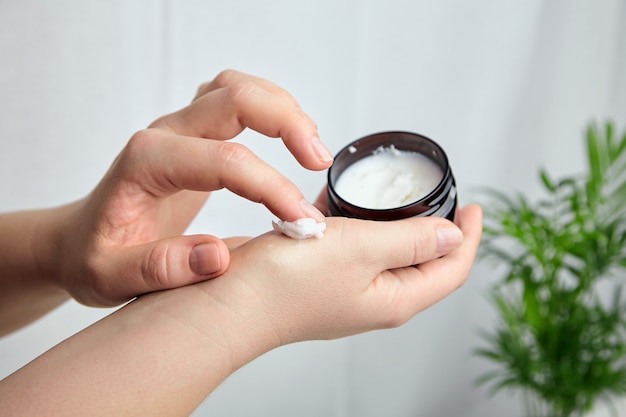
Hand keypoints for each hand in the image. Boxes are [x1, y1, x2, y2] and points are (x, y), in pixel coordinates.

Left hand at [51, 70, 333, 305]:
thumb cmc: (95, 256)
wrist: (80, 238)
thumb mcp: (110, 277)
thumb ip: (159, 269)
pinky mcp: (194, 133)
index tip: (303, 223)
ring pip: (238, 87)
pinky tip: (292, 138)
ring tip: (314, 150)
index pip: (225, 161)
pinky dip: (271, 107)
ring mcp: (179, 127)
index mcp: (146, 164)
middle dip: (287, 123)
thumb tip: (217, 256)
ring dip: (283, 108)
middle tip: (319, 162)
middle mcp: (164, 134)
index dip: (272, 188)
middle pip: (234, 97)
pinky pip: (236, 98)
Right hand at [196, 204, 481, 367]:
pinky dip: (359, 225)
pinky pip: (352, 248)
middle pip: (423, 264)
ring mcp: (345, 288)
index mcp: (394, 298)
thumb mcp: (362, 250)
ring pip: (386, 253)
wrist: (228, 302)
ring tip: (399, 197)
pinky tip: (346, 203)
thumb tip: (451, 237)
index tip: (474, 206)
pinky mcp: (319, 276)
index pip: (450, 270)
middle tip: (444, 200)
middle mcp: (373, 298)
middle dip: (439, 232)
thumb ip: (410, 240)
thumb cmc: (287, 283)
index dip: (468, 238)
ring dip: (398, 226)